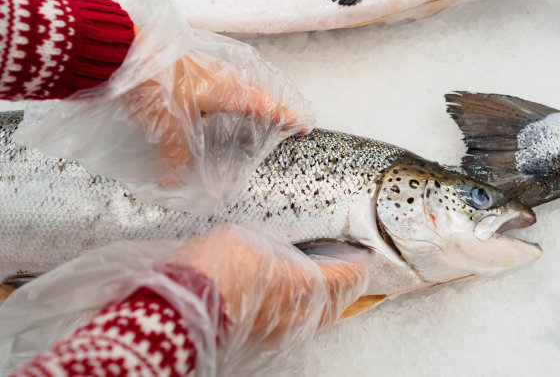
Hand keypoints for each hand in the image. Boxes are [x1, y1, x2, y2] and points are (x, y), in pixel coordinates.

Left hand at [128, 26, 310, 184]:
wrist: (126, 51)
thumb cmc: (155, 85)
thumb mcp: (168, 125)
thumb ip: (174, 154)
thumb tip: (172, 180)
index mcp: (227, 90)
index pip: (267, 105)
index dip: (288, 116)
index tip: (305, 124)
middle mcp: (222, 75)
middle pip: (257, 91)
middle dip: (272, 105)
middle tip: (283, 118)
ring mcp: (207, 66)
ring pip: (239, 83)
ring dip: (250, 97)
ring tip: (254, 110)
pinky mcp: (191, 62)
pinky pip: (220, 78)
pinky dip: (227, 91)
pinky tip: (217, 97)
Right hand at [171, 224, 369, 342]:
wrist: (179, 305)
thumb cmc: (210, 270)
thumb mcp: (243, 237)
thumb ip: (270, 243)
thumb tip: (276, 248)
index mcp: (294, 281)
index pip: (338, 278)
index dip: (354, 269)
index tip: (362, 262)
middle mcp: (292, 310)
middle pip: (334, 304)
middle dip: (346, 290)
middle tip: (351, 278)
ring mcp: (277, 328)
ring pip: (314, 318)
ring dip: (326, 304)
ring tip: (328, 291)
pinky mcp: (260, 339)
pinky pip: (292, 327)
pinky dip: (302, 315)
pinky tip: (295, 307)